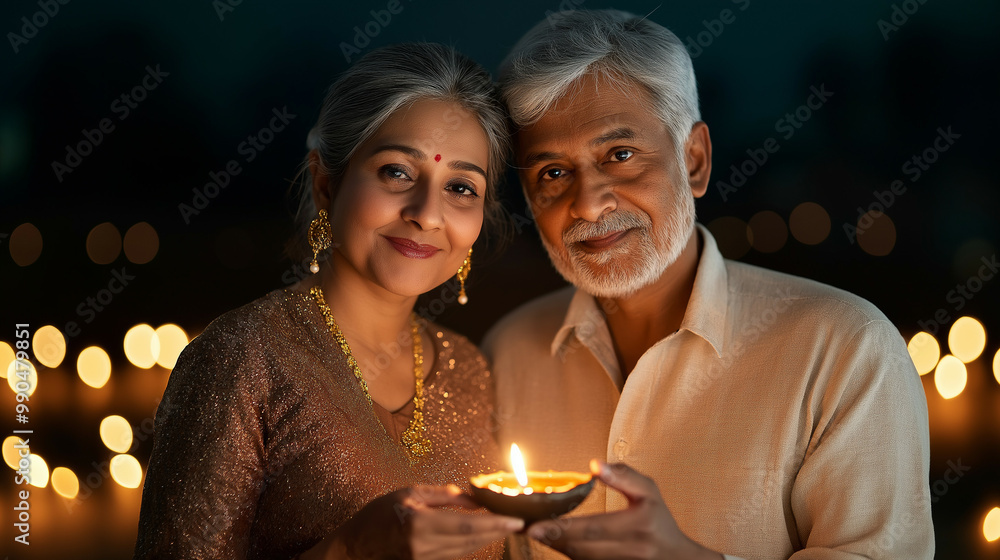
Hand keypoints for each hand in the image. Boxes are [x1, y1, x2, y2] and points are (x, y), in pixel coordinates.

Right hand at [304, 484, 523, 559]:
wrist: (355, 545)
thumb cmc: (378, 514)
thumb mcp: (409, 494)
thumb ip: (442, 496)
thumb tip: (472, 497)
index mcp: (419, 525)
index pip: (466, 526)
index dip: (493, 524)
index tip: (515, 520)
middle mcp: (423, 547)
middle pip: (470, 542)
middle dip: (497, 532)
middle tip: (519, 524)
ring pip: (465, 551)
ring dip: (487, 539)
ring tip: (506, 527)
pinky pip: (454, 555)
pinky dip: (471, 544)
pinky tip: (483, 535)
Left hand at [526, 461, 721, 559]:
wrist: (677, 558)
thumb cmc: (660, 521)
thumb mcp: (650, 492)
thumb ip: (624, 476)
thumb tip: (595, 465)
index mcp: (638, 526)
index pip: (594, 528)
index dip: (563, 528)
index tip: (536, 524)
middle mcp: (630, 550)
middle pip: (582, 548)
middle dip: (552, 538)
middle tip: (526, 527)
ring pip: (581, 558)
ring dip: (556, 547)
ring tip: (536, 532)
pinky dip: (568, 553)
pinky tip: (554, 542)